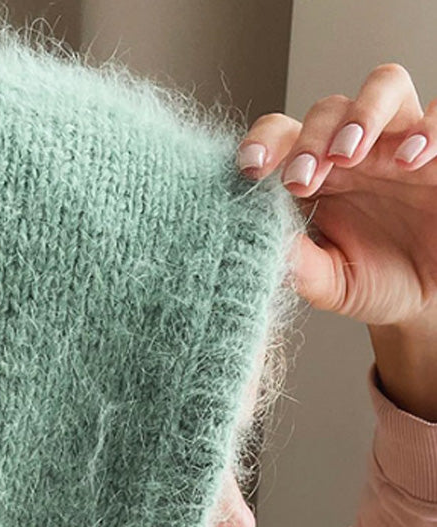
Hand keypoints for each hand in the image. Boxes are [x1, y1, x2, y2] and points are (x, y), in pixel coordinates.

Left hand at [236, 63, 436, 327]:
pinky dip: (427, 126)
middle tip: (301, 180)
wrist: (426, 297)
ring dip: (363, 112)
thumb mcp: (330, 283)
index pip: (283, 135)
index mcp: (317, 174)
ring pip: (385, 85)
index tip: (250, 169)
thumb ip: (300, 266)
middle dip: (311, 138)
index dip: (263, 142)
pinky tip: (410, 157)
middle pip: (329, 108)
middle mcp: (357, 149)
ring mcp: (401, 143)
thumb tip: (260, 246)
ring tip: (349, 152)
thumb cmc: (373, 281)